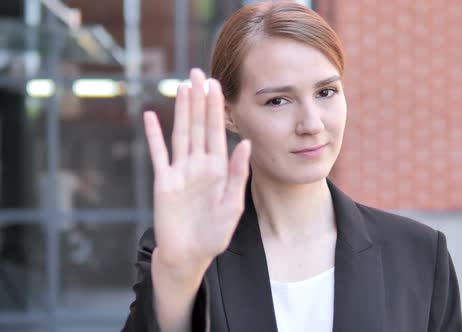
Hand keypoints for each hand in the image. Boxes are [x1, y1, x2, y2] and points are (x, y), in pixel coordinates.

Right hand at [144, 68, 250, 283]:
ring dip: (180, 110)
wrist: (189, 254)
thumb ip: (238, 174)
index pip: (217, 131)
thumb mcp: (232, 204)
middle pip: (198, 125)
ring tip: (181, 87)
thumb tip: (245, 143)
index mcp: (219, 169)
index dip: (216, 108)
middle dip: (199, 100)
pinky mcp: (164, 181)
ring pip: (180, 133)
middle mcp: (199, 165)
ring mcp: (180, 171)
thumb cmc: (215, 234)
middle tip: (197, 73)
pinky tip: (151, 116)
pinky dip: (154, 136)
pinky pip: (158, 154)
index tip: (216, 85)